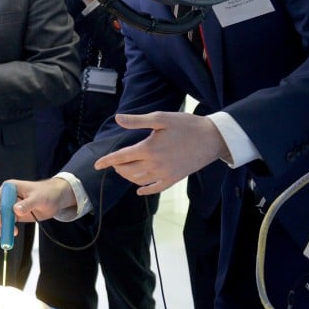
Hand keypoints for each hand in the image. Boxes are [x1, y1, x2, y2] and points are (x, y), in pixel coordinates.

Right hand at [0, 178, 76, 233]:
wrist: (55, 198)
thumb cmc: (47, 193)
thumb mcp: (39, 198)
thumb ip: (27, 204)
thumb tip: (15, 210)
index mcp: (9, 187)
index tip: (0, 222)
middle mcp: (7, 196)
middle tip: (5, 232)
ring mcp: (10, 205)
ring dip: (2, 227)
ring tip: (11, 235)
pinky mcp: (14, 214)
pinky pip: (6, 223)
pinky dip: (7, 229)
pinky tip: (13, 233)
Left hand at [94, 112, 228, 194]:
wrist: (212, 138)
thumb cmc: (186, 125)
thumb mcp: (160, 118)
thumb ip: (137, 121)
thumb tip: (118, 119)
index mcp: (148, 148)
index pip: (121, 157)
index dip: (107, 161)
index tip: (96, 165)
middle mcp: (154, 164)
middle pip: (128, 170)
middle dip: (117, 167)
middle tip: (114, 163)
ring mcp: (165, 173)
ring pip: (139, 180)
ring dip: (128, 176)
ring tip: (124, 170)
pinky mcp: (174, 178)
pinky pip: (156, 188)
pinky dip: (145, 190)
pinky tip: (139, 189)